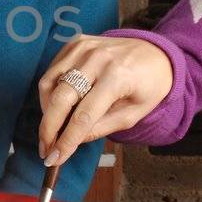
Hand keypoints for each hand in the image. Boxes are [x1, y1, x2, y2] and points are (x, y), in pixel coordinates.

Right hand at [37, 35, 173, 167]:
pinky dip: (50, 92)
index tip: (54, 158)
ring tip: (52, 129)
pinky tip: (57, 106)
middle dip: (48, 128)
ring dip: (46, 111)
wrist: (156, 53)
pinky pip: (52, 70)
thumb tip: (71, 141)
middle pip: (61, 98)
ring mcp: (84, 47)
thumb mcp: (133, 114)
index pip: (83, 116)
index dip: (66, 140)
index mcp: (117, 77)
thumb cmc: (148, 86)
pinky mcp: (75, 43)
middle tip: (45, 148)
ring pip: (50, 83)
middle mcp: (97, 58)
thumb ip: (102, 128)